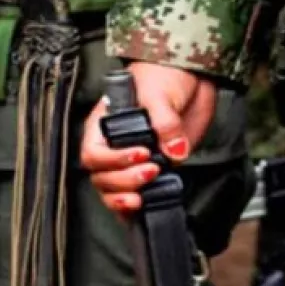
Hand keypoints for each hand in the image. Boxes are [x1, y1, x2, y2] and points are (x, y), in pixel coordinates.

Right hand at [80, 62, 216, 214]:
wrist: (190, 77)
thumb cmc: (163, 76)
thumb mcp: (160, 93)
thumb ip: (165, 122)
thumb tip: (174, 150)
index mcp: (104, 125)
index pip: (93, 152)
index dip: (113, 159)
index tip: (141, 153)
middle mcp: (114, 146)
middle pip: (100, 177)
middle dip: (123, 180)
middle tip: (151, 170)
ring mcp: (131, 161)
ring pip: (111, 191)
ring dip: (126, 197)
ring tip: (147, 191)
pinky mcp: (152, 170)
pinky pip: (133, 196)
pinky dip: (135, 209)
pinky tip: (144, 207)